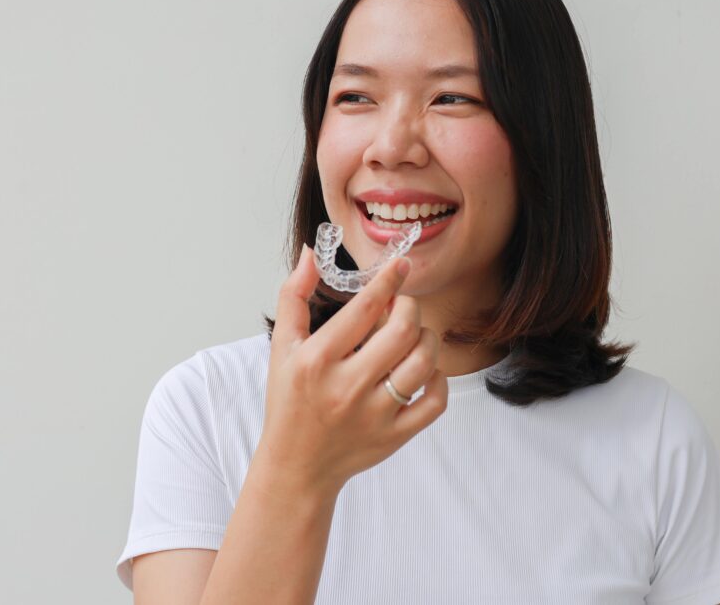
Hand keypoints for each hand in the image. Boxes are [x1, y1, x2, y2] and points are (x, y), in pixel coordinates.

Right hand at [256, 244, 446, 496]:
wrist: (296, 466)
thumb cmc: (289, 401)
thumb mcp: (282, 347)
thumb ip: (294, 296)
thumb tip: (311, 253)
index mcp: (317, 360)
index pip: (364, 308)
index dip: (389, 279)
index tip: (402, 264)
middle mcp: (346, 387)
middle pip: (403, 331)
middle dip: (409, 308)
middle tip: (401, 307)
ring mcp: (374, 414)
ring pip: (423, 363)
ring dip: (426, 340)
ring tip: (412, 338)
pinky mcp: (394, 436)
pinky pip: (434, 401)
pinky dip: (437, 379)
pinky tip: (423, 371)